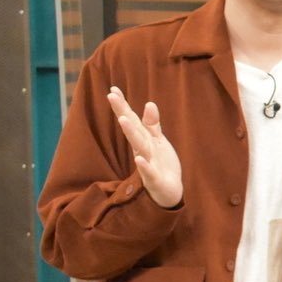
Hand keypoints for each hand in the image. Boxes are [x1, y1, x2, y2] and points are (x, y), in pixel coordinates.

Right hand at [108, 87, 183, 207]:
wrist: (169, 191)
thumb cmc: (160, 163)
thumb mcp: (157, 141)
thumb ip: (152, 124)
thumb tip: (149, 103)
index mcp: (143, 139)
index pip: (131, 119)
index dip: (122, 105)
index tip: (113, 89)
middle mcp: (142, 149)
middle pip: (132, 129)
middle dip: (122, 112)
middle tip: (111, 96)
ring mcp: (147, 163)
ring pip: (139, 147)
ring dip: (131, 133)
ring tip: (123, 119)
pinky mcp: (154, 179)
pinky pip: (148, 172)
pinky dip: (144, 166)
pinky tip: (139, 159)